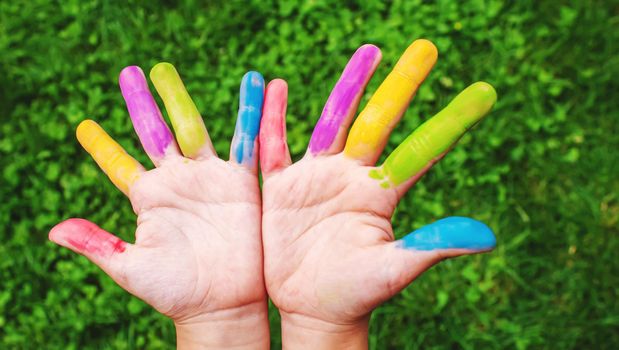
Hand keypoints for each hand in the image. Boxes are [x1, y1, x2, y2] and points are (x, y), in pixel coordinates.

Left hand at [49, 65, 268, 348]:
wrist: (221, 302)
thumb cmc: (174, 291)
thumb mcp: (131, 268)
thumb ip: (98, 244)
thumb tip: (54, 231)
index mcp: (148, 198)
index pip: (120, 164)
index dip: (102, 146)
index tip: (83, 126)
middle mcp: (176, 182)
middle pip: (156, 132)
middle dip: (143, 103)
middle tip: (131, 72)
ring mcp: (208, 178)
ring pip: (193, 128)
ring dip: (182, 99)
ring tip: (172, 70)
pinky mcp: (239, 183)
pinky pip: (244, 144)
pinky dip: (247, 118)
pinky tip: (250, 91)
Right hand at [259, 40, 496, 348]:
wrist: (312, 306)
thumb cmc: (356, 292)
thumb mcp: (393, 270)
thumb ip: (431, 246)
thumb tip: (487, 237)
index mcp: (382, 194)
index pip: (422, 151)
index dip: (450, 123)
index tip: (481, 94)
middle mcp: (354, 176)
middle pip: (379, 122)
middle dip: (401, 87)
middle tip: (426, 49)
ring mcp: (318, 177)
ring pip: (334, 122)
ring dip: (351, 87)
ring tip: (371, 52)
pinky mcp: (284, 186)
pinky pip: (275, 147)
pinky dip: (272, 119)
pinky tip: (275, 87)